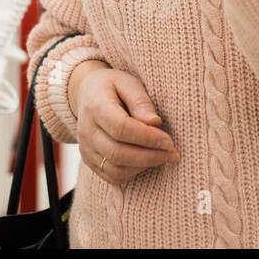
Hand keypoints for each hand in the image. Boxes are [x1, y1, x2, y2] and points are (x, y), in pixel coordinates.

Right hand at [71, 64, 178, 186]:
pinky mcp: (89, 161)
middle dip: (150, 156)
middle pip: (118, 152)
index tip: (169, 141)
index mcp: (95, 106)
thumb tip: (155, 123)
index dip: (148, 138)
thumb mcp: (128, 83)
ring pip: (115, 169)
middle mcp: (86, 131)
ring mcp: (86, 148)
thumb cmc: (114, 86)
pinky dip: (133, 173)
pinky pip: (112, 176)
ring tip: (164, 157)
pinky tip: (148, 162)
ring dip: (144, 166)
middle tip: (173, 153)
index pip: (121, 128)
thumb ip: (141, 102)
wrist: (88, 93)